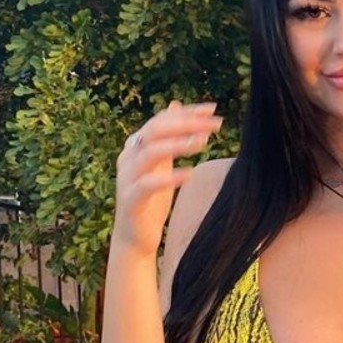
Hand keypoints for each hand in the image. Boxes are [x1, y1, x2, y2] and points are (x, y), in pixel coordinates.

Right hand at [112, 99, 222, 257]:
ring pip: (150, 152)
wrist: (135, 238)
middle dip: (187, 124)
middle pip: (155, 130)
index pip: (161, 120)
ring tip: (203, 143)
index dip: (186, 112)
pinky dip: (169, 177)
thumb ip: (168, 136)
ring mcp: (127, 178)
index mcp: (135, 146)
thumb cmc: (151, 199)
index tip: (212, 109)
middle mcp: (128, 158)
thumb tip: (175, 105)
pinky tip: (190, 174)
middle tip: (215, 125)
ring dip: (178, 145)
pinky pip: (148, 184)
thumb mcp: (162, 163)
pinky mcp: (130, 200)